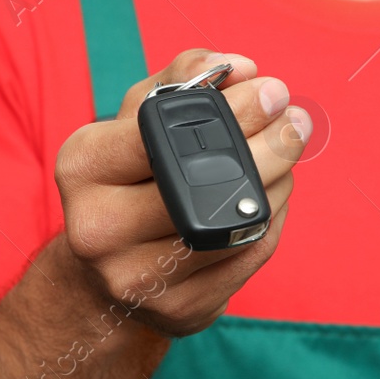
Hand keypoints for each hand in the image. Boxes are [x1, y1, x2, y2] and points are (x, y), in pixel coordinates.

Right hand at [55, 48, 306, 336]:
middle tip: (297, 121)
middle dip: (268, 147)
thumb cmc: (127, 179)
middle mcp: (100, 230)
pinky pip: (250, 256)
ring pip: (237, 222)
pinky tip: (273, 196)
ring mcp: (139, 278)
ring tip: (287, 152)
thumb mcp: (135, 121)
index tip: (270, 89)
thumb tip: (239, 67)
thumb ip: (180, 82)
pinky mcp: (182, 311)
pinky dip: (271, 220)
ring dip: (278, 181)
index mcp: (82, 170)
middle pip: (204, 184)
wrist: (103, 276)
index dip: (227, 110)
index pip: (162, 133)